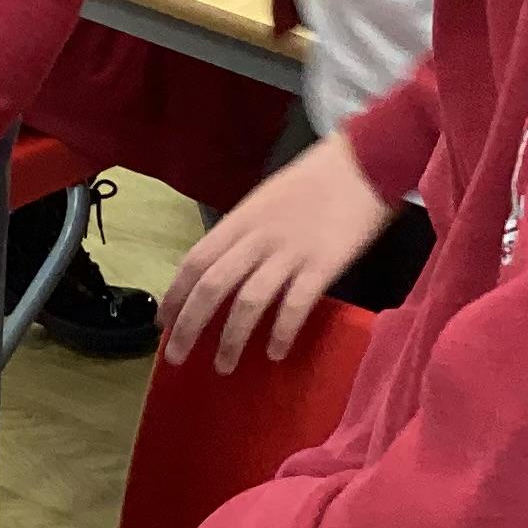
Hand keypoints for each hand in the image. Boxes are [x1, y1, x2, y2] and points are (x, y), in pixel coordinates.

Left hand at [162, 132, 397, 371]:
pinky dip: (281, 331)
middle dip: (189, 325)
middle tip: (177, 357)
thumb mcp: (266, 199)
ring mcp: (290, 252)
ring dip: (231, 338)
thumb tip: (222, 267)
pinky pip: (295, 305)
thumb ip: (243, 232)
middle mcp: (258, 237)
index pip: (195, 261)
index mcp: (240, 220)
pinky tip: (275, 352)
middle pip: (212, 286)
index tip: (162, 322)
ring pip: (248, 302)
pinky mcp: (323, 265)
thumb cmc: (316, 180)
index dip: (175, 294)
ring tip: (224, 365)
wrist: (365, 162)